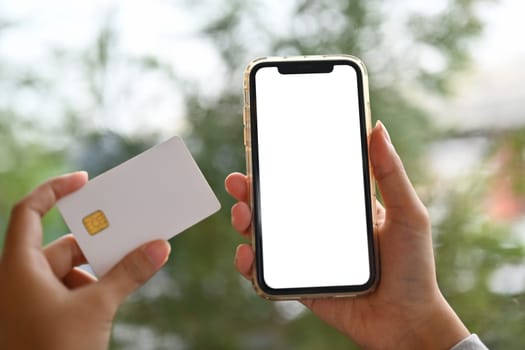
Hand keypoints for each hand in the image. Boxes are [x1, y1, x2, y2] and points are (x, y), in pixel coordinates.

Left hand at [0, 172, 170, 349]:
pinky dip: (96, 287)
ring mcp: (32, 300)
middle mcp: (21, 278)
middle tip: (130, 230)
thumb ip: (129, 273)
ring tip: (133, 265)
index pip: (30, 211)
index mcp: (19, 266)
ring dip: (101, 268)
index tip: (86, 181)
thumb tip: (160, 246)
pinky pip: (72, 290)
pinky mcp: (45, 318)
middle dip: (98, 240)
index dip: (55, 190)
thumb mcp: (96, 307)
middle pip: (62, 243)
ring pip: (70, 270)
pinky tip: (119, 292)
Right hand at [225, 121, 469, 349]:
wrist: (407, 322)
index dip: (279, 167)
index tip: (262, 151)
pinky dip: (250, 264)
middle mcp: (318, 231)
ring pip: (265, 236)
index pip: (303, 182)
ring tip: (241, 215)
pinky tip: (247, 255)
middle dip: (251, 192)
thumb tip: (378, 128)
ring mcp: (306, 258)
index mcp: (340, 210)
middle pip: (275, 207)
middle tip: (240, 182)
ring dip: (245, 222)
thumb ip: (390, 174)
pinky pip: (267, 273)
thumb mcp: (407, 214)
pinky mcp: (300, 284)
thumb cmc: (414, 268)